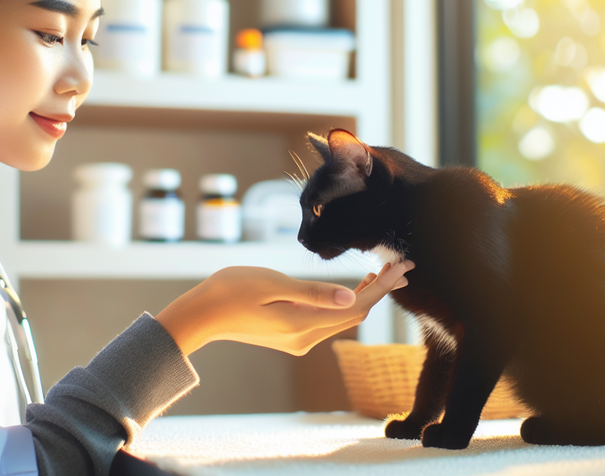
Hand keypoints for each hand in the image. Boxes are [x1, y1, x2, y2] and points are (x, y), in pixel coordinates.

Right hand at [156, 261, 413, 355]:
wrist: (199, 315)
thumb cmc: (230, 291)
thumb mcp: (271, 284)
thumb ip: (312, 291)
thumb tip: (352, 294)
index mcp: (303, 324)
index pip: (356, 305)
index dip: (383, 285)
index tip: (404, 265)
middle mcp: (305, 338)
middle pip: (355, 314)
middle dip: (380, 290)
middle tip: (400, 264)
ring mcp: (297, 339)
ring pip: (343, 318)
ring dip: (364, 295)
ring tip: (382, 271)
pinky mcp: (290, 335)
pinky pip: (328, 319)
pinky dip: (345, 302)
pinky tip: (350, 286)